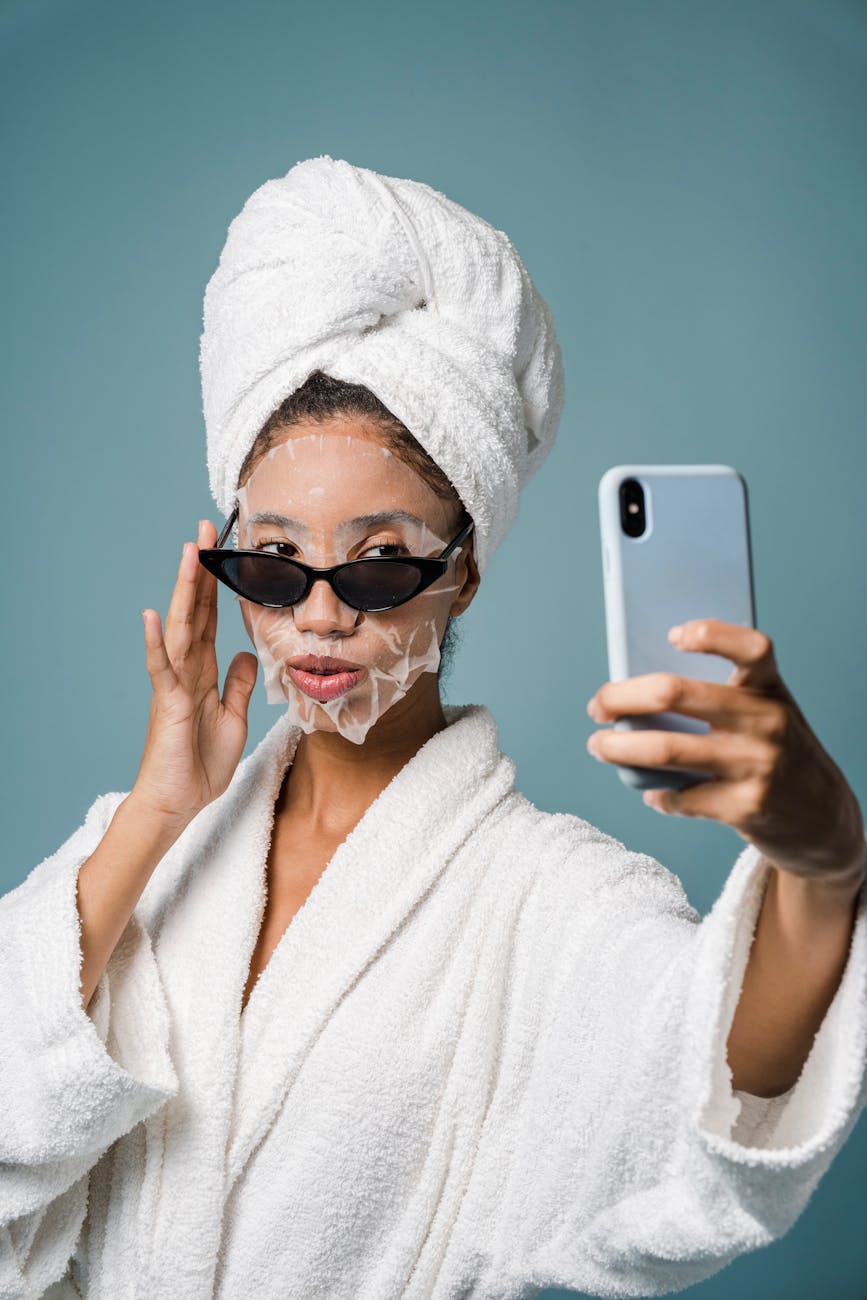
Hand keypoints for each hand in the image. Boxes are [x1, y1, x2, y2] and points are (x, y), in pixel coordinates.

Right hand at [133, 519, 258, 825]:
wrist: (178, 804)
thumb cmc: (200, 765)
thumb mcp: (233, 719)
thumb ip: (237, 685)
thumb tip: (246, 653)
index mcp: (202, 673)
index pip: (211, 619)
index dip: (218, 585)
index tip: (223, 550)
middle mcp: (185, 670)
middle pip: (195, 611)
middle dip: (201, 570)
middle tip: (205, 527)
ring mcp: (173, 684)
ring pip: (180, 627)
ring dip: (184, 590)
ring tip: (188, 551)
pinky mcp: (165, 703)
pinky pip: (161, 669)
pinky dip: (156, 642)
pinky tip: (152, 616)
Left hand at [586, 619, 865, 889]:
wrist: (824, 820)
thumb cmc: (777, 754)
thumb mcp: (765, 715)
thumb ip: (721, 698)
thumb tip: (639, 695)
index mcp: (770, 690)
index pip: (751, 647)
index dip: (711, 634)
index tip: (673, 636)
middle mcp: (767, 722)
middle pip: (676, 693)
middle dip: (622, 697)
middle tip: (598, 705)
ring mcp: (757, 765)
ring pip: (665, 749)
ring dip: (619, 749)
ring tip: (599, 747)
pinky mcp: (746, 807)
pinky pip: (680, 796)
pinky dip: (657, 795)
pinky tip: (653, 792)